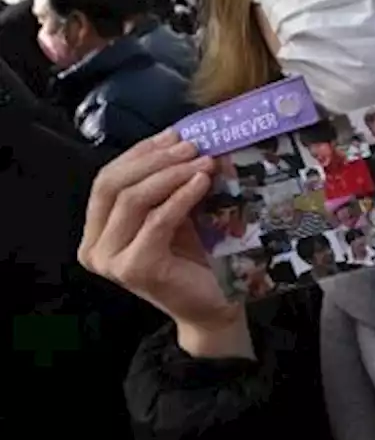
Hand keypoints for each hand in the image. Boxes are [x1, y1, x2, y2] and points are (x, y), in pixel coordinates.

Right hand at [78, 129, 251, 358]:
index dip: (139, 153)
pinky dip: (181, 196)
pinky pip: (157, 220)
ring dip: (170, 174)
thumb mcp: (174, 212)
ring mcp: (111, 260)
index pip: (107, 179)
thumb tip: (178, 137)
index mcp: (97, 232)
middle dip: (154, 159)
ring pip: (133, 199)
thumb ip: (165, 183)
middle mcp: (95, 247)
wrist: (214, 305)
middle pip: (113, 185)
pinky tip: (202, 183)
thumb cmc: (196, 258)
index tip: (173, 134)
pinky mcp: (135, 268)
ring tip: (203, 161)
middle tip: (191, 146)